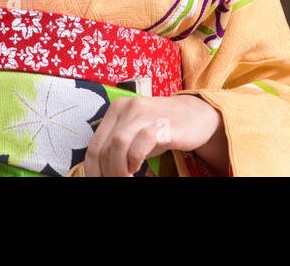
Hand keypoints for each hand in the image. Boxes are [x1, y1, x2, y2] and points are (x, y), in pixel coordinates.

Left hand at [84, 93, 222, 176]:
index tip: (98, 181)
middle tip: (116, 182)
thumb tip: (100, 172)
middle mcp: (128, 107)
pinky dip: (136, 158)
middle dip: (107, 173)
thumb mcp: (135, 135)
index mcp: (116, 109)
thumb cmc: (163, 128)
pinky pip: (142, 140)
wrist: (197, 115)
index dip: (92, 171)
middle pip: (104, 148)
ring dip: (119, 169)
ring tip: (127, 178)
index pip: (94, 146)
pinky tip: (138, 166)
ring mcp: (145, 112)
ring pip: (118, 144)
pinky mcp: (163, 121)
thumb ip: (116, 149)